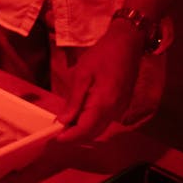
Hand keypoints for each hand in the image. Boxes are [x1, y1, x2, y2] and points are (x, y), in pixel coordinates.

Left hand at [56, 20, 144, 141]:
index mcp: (104, 103)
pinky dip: (90, 123)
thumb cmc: (102, 55)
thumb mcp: (82, 75)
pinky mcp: (120, 105)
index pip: (85, 129)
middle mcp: (114, 110)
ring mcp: (119, 109)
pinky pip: (104, 121)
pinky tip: (78, 116)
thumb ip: (74, 100)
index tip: (55, 137)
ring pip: (99, 129)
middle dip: (75, 137)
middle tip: (57, 132)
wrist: (126, 44)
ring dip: (82, 131)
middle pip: (93, 133)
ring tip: (65, 125)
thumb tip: (63, 120)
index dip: (70, 137)